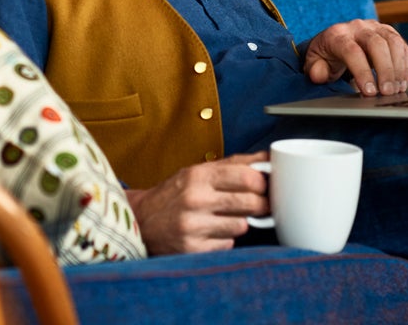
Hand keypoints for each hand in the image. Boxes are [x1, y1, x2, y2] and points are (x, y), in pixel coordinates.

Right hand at [125, 152, 267, 254]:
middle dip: (260, 205)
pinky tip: (209, 233)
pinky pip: (227, 245)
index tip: (261, 187)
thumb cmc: (175, 194)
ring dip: (238, 223)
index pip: (248, 177)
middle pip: (251, 203)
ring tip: (223, 219)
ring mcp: (193, 226)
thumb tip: (267, 158)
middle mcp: (195, 199)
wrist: (139, 221)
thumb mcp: (197, 171)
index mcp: (198, 175)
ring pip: (241, 226)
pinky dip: (223, 240)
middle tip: (256, 205)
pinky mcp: (192, 249)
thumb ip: (233, 165)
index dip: (262, 183)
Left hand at [303, 19, 407, 95]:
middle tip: (387, 93)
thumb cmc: (326, 56)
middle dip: (385, 70)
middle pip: (377, 44)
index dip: (362, 72)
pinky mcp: (388, 32)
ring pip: (393, 42)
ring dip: (398, 68)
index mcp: (337, 34)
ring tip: (397, 90)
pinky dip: (405, 65)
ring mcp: (375, 27)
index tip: (369, 92)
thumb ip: (315, 70)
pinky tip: (402, 82)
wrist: (335, 40)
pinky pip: (402, 46)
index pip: (352, 50)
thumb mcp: (314, 63)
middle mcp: (357, 27)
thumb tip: (319, 75)